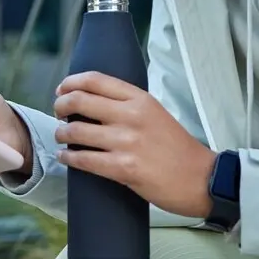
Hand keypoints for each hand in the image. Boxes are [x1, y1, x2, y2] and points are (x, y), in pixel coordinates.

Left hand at [52, 71, 216, 219]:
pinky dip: (68, 158)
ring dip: (62, 134)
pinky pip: (84, 160)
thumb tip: (93, 103)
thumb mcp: (156, 113)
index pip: (95, 80)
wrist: (201, 179)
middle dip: (61, 106)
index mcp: (140, 98)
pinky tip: (66, 157)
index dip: (71, 83)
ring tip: (62, 137)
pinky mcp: (124, 168)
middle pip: (79, 101)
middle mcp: (132, 115)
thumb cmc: (178, 148)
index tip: (61, 90)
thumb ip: (128, 105)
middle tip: (58, 114)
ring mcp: (127, 142)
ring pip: (76, 132)